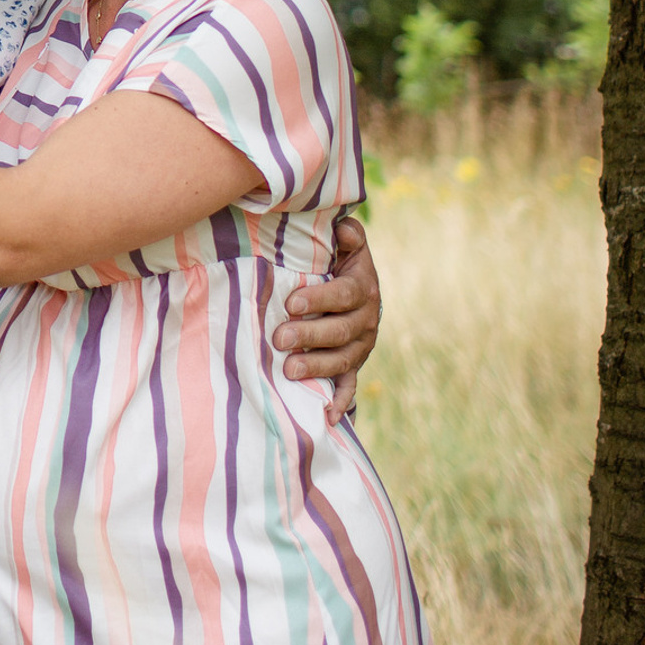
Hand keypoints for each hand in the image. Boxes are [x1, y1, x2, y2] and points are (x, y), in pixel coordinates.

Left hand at [273, 216, 380, 422]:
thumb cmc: (339, 260)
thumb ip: (347, 234)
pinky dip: (341, 403)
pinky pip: (350, 387)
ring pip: (343, 361)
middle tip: (279, 338)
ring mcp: (361, 347)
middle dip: (310, 336)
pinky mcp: (354, 366)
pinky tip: (327, 417)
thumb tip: (343, 228)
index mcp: (363, 289)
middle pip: (341, 331)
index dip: (320, 298)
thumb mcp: (347, 243)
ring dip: (317, 367)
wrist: (358, 290)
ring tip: (288, 371)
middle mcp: (366, 321)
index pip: (344, 294)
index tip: (291, 302)